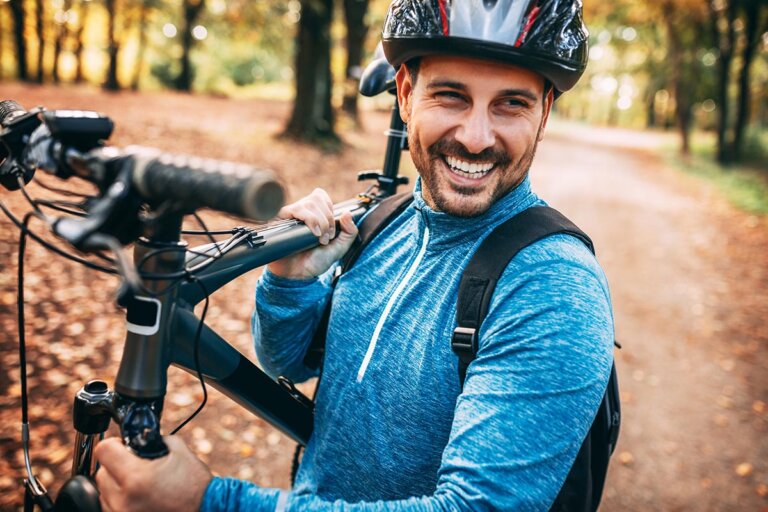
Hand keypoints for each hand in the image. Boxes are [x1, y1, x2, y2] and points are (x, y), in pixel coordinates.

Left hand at [94, 435, 211, 511]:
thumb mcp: (179, 451)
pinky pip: (111, 507)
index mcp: (136, 477)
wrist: (207, 511)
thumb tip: (140, 439)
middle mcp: (123, 500)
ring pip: (104, 492)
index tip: (124, 445)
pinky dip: (121, 499)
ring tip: (140, 484)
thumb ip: (155, 440)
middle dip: (116, 464)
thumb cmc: (195, 486)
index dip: (114, 443)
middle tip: (136, 464)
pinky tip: (140, 496)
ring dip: (117, 484)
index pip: (104, 450)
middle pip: (101, 472)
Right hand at [267, 188, 357, 279]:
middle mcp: (300, 211)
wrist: (297, 276)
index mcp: (312, 213)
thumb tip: (348, 213)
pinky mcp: (280, 220)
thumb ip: (350, 232)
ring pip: (309, 203)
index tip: (332, 231)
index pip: (321, 196)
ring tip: (318, 239)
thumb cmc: (315, 262)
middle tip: (325, 238)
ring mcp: (290, 215)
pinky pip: (295, 209)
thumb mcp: (339, 248)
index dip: (329, 210)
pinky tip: (312, 234)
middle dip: (327, 219)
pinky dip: (309, 219)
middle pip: (317, 198)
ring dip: (320, 222)